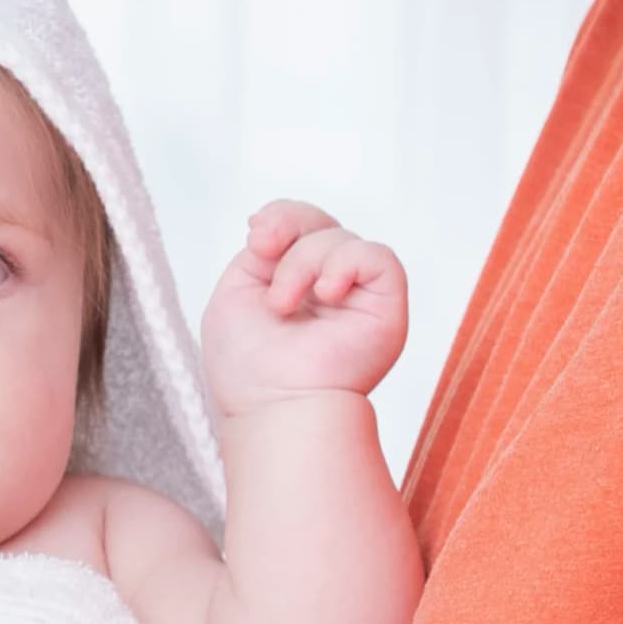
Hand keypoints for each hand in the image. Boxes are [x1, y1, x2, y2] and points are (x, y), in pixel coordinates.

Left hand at [202, 203, 408, 411]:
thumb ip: (264, 251)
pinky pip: (378, 257)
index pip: (301, 225)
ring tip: (283, 305)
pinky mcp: (386, 308)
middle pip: (322, 223)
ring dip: (302, 262)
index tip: (256, 238)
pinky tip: (325, 294)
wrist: (270, 406)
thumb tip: (280, 229)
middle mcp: (331, 289)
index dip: (280, 217)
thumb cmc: (247, 368)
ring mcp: (358, 298)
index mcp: (297, 285)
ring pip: (341, 238)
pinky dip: (344, 264)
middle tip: (263, 250)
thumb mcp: (236, 292)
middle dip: (289, 224)